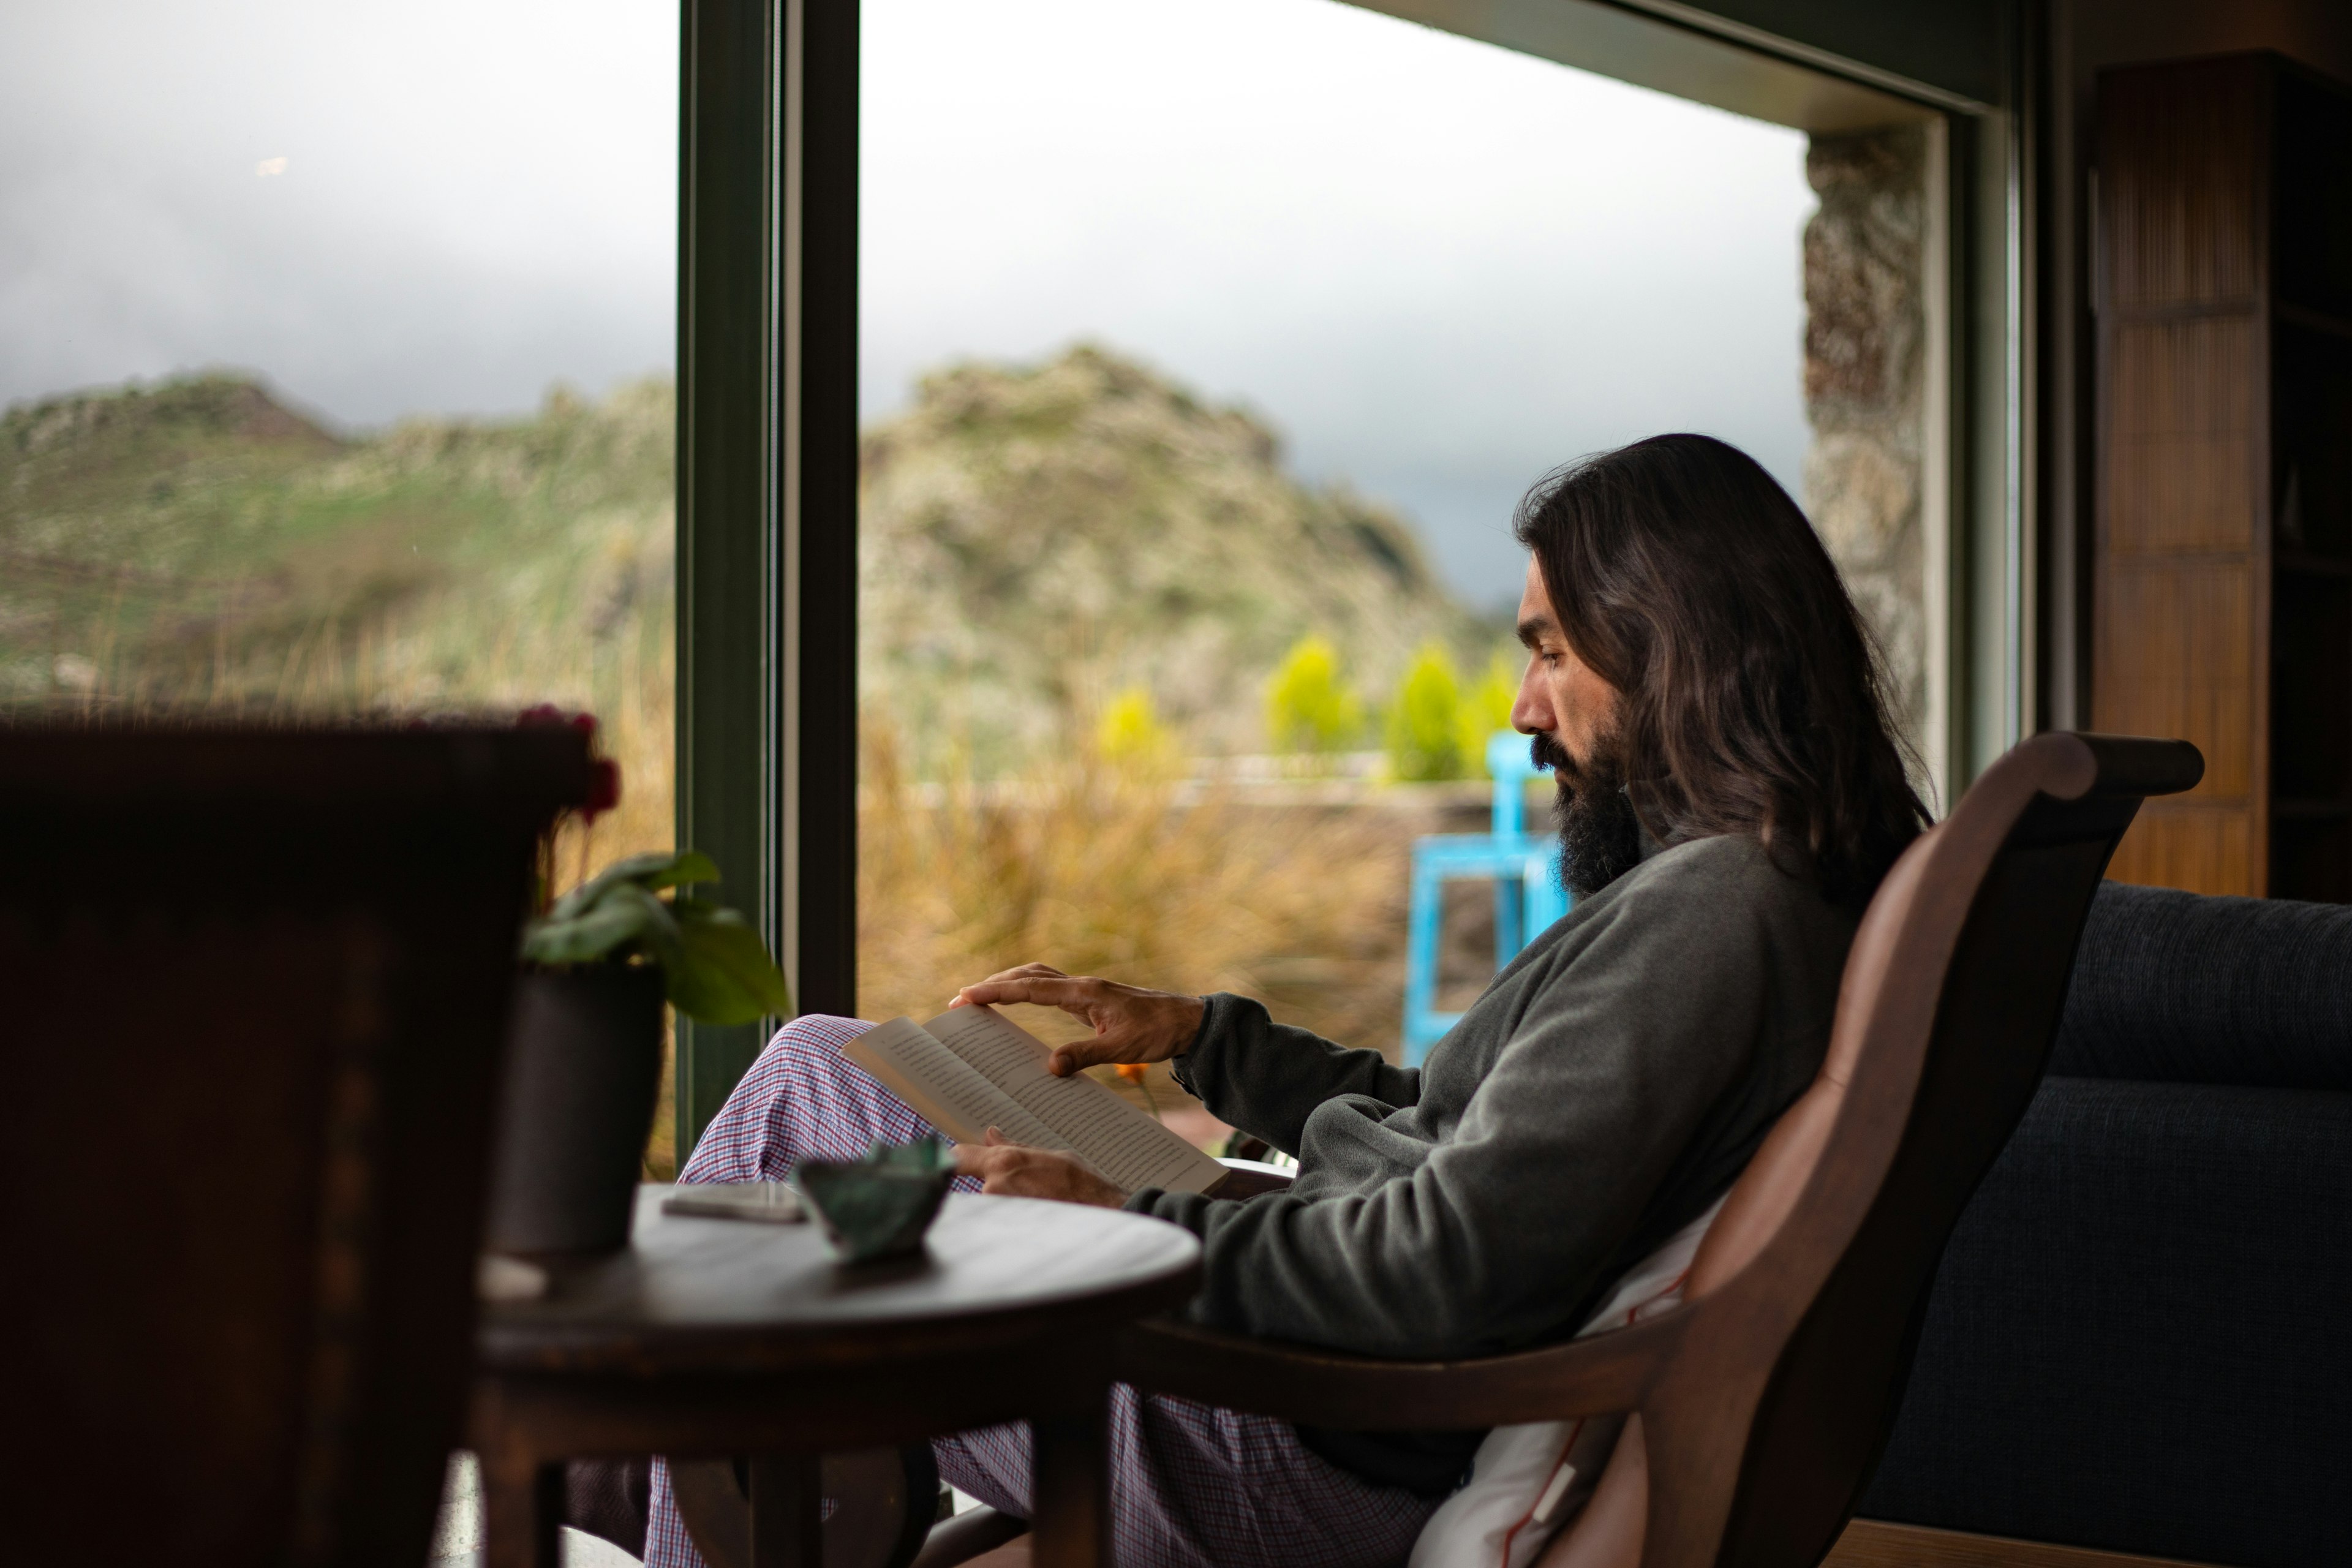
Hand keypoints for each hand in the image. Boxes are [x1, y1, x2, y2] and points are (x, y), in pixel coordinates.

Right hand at [950, 963, 1204, 1077]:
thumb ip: (1084, 1055)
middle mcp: (1082, 986)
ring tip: (982, 996)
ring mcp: (1086, 990)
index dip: (996, 991)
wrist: (1187, 1021)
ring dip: (1010, 983)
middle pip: (1029, 975)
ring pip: (1039, 978)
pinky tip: (1021, 1000)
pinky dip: (1028, 990)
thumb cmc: (1158, 1032)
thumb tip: (1049, 1067)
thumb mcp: (1121, 1048)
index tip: (967, 995)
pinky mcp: (1091, 999)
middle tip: (963, 998)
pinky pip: (1051, 988)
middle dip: (995, 984)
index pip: (1031, 988)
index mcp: (1084, 993)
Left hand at [954, 1128, 1125, 1206]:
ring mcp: (999, 1214)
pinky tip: (1035, 1221)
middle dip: (992, 1186)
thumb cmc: (1083, 1185)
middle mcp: (995, 1188)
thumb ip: (1015, 1148)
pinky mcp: (1006, 1233)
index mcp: (1005, 1162)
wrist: (1105, 1218)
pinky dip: (1010, 1221)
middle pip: (977, 1184)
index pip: (959, 1157)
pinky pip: (999, 1221)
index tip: (954, 1161)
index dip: (956, 1159)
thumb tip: (991, 1135)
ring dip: (1005, 1204)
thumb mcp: (1052, 1156)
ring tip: (1038, 1206)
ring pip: (990, 1203)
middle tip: (1024, 1191)